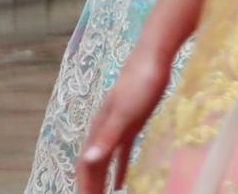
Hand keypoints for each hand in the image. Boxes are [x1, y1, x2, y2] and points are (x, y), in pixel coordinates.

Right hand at [76, 48, 171, 192]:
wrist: (153, 57)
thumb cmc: (140, 83)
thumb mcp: (125, 112)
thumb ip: (108, 136)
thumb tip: (89, 160)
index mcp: (98, 130)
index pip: (86, 167)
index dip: (85, 187)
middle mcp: (102, 132)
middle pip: (92, 167)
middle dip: (90, 188)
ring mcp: (117, 128)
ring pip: (104, 163)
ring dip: (101, 182)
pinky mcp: (132, 125)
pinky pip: (122, 155)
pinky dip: (120, 171)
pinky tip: (123, 183)